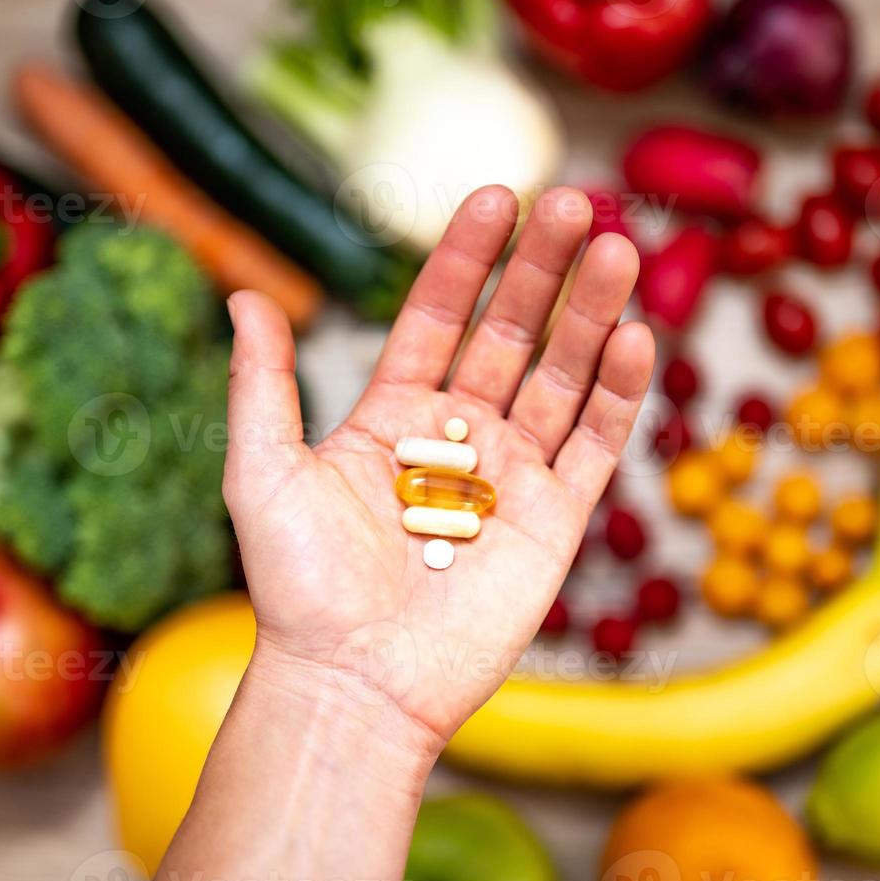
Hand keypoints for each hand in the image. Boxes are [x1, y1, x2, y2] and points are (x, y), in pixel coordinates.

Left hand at [223, 185, 652, 754]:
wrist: (353, 683)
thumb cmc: (299, 588)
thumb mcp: (263, 472)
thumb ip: (263, 383)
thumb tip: (243, 296)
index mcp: (393, 418)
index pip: (437, 318)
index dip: (465, 259)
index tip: (494, 197)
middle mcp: (459, 439)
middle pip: (511, 336)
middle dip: (540, 270)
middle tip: (572, 201)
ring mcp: (512, 478)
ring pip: (563, 380)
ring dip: (591, 315)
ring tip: (615, 248)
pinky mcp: (555, 523)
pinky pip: (596, 447)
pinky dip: (618, 394)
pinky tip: (636, 337)